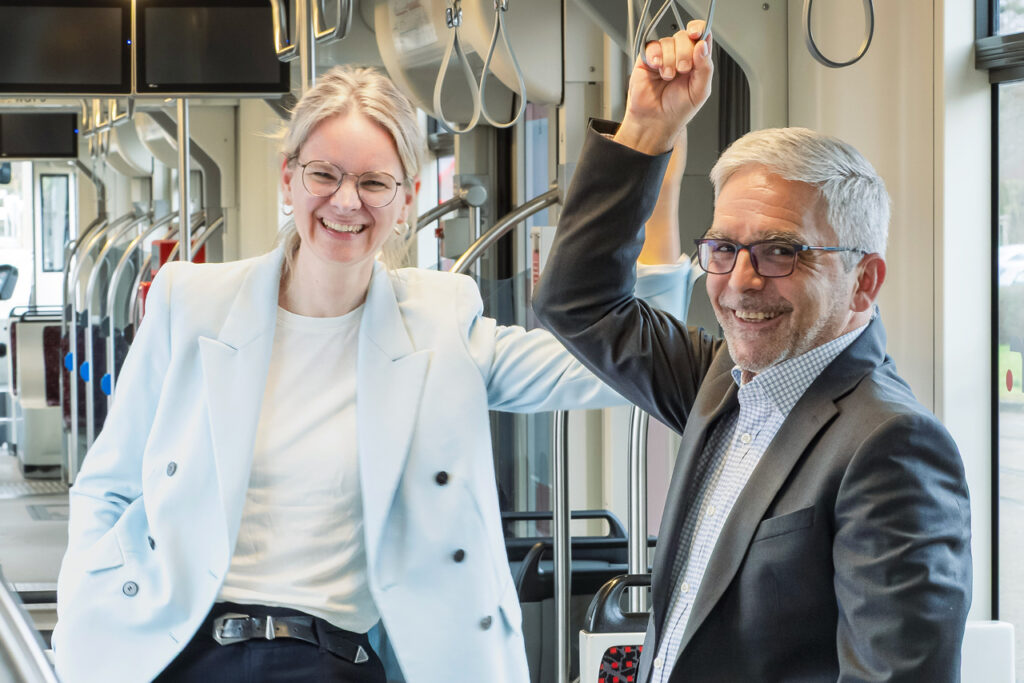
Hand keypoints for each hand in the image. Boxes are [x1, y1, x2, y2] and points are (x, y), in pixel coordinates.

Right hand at [615, 21, 713, 155]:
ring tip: (668, 77)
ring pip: (669, 41)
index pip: (701, 36)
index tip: (697, 35)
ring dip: (670, 60)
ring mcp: (664, 56)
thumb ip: (705, 67)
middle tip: (682, 70)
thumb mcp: (700, 91)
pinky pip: (652, 46)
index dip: (699, 30)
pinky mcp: (647, 59)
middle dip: (684, 53)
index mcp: (697, 61)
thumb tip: (702, 45)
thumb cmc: (678, 110)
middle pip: (684, 36)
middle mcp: (680, 55)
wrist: (655, 121)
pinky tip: (657, 68)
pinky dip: (656, 56)